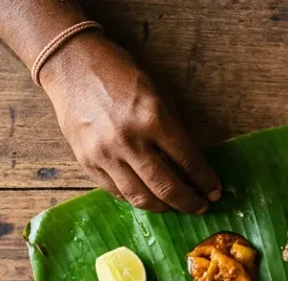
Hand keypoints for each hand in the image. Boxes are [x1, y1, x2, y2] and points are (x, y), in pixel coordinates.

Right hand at [40, 32, 221, 213]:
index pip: (188, 162)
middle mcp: (129, 141)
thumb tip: (193, 165)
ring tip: (175, 207)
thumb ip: (176, 129)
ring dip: (164, 208)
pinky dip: (136, 198)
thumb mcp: (159, 94)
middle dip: (190, 203)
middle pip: (167, 188)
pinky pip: (117, 192)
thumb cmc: (122, 74)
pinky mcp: (87, 163)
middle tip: (201, 208)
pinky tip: (148, 197)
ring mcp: (105, 155)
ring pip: (141, 198)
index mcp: (153, 119)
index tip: (214, 192)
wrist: (73, 65)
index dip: (205, 182)